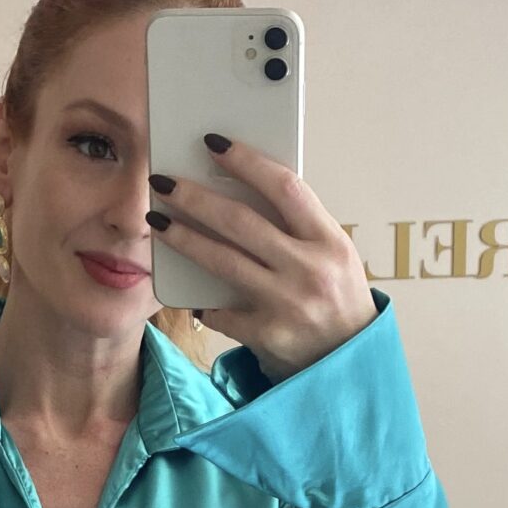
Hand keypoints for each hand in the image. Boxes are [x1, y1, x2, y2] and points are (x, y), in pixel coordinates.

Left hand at [148, 138, 376, 380]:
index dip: (247, 162)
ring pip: (222, 262)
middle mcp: (310, 270)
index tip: (214, 143)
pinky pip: (220, 311)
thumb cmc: (336, 298)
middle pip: (241, 222)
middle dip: (195, 198)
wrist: (349, 363)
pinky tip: (187, 292)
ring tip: (158, 221)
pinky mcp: (266, 335)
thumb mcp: (332, 256)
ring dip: (183, 238)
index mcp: (330, 241)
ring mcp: (287, 304)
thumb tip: (241, 190)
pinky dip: (201, 302)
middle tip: (163, 182)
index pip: (285, 188)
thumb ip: (298, 227)